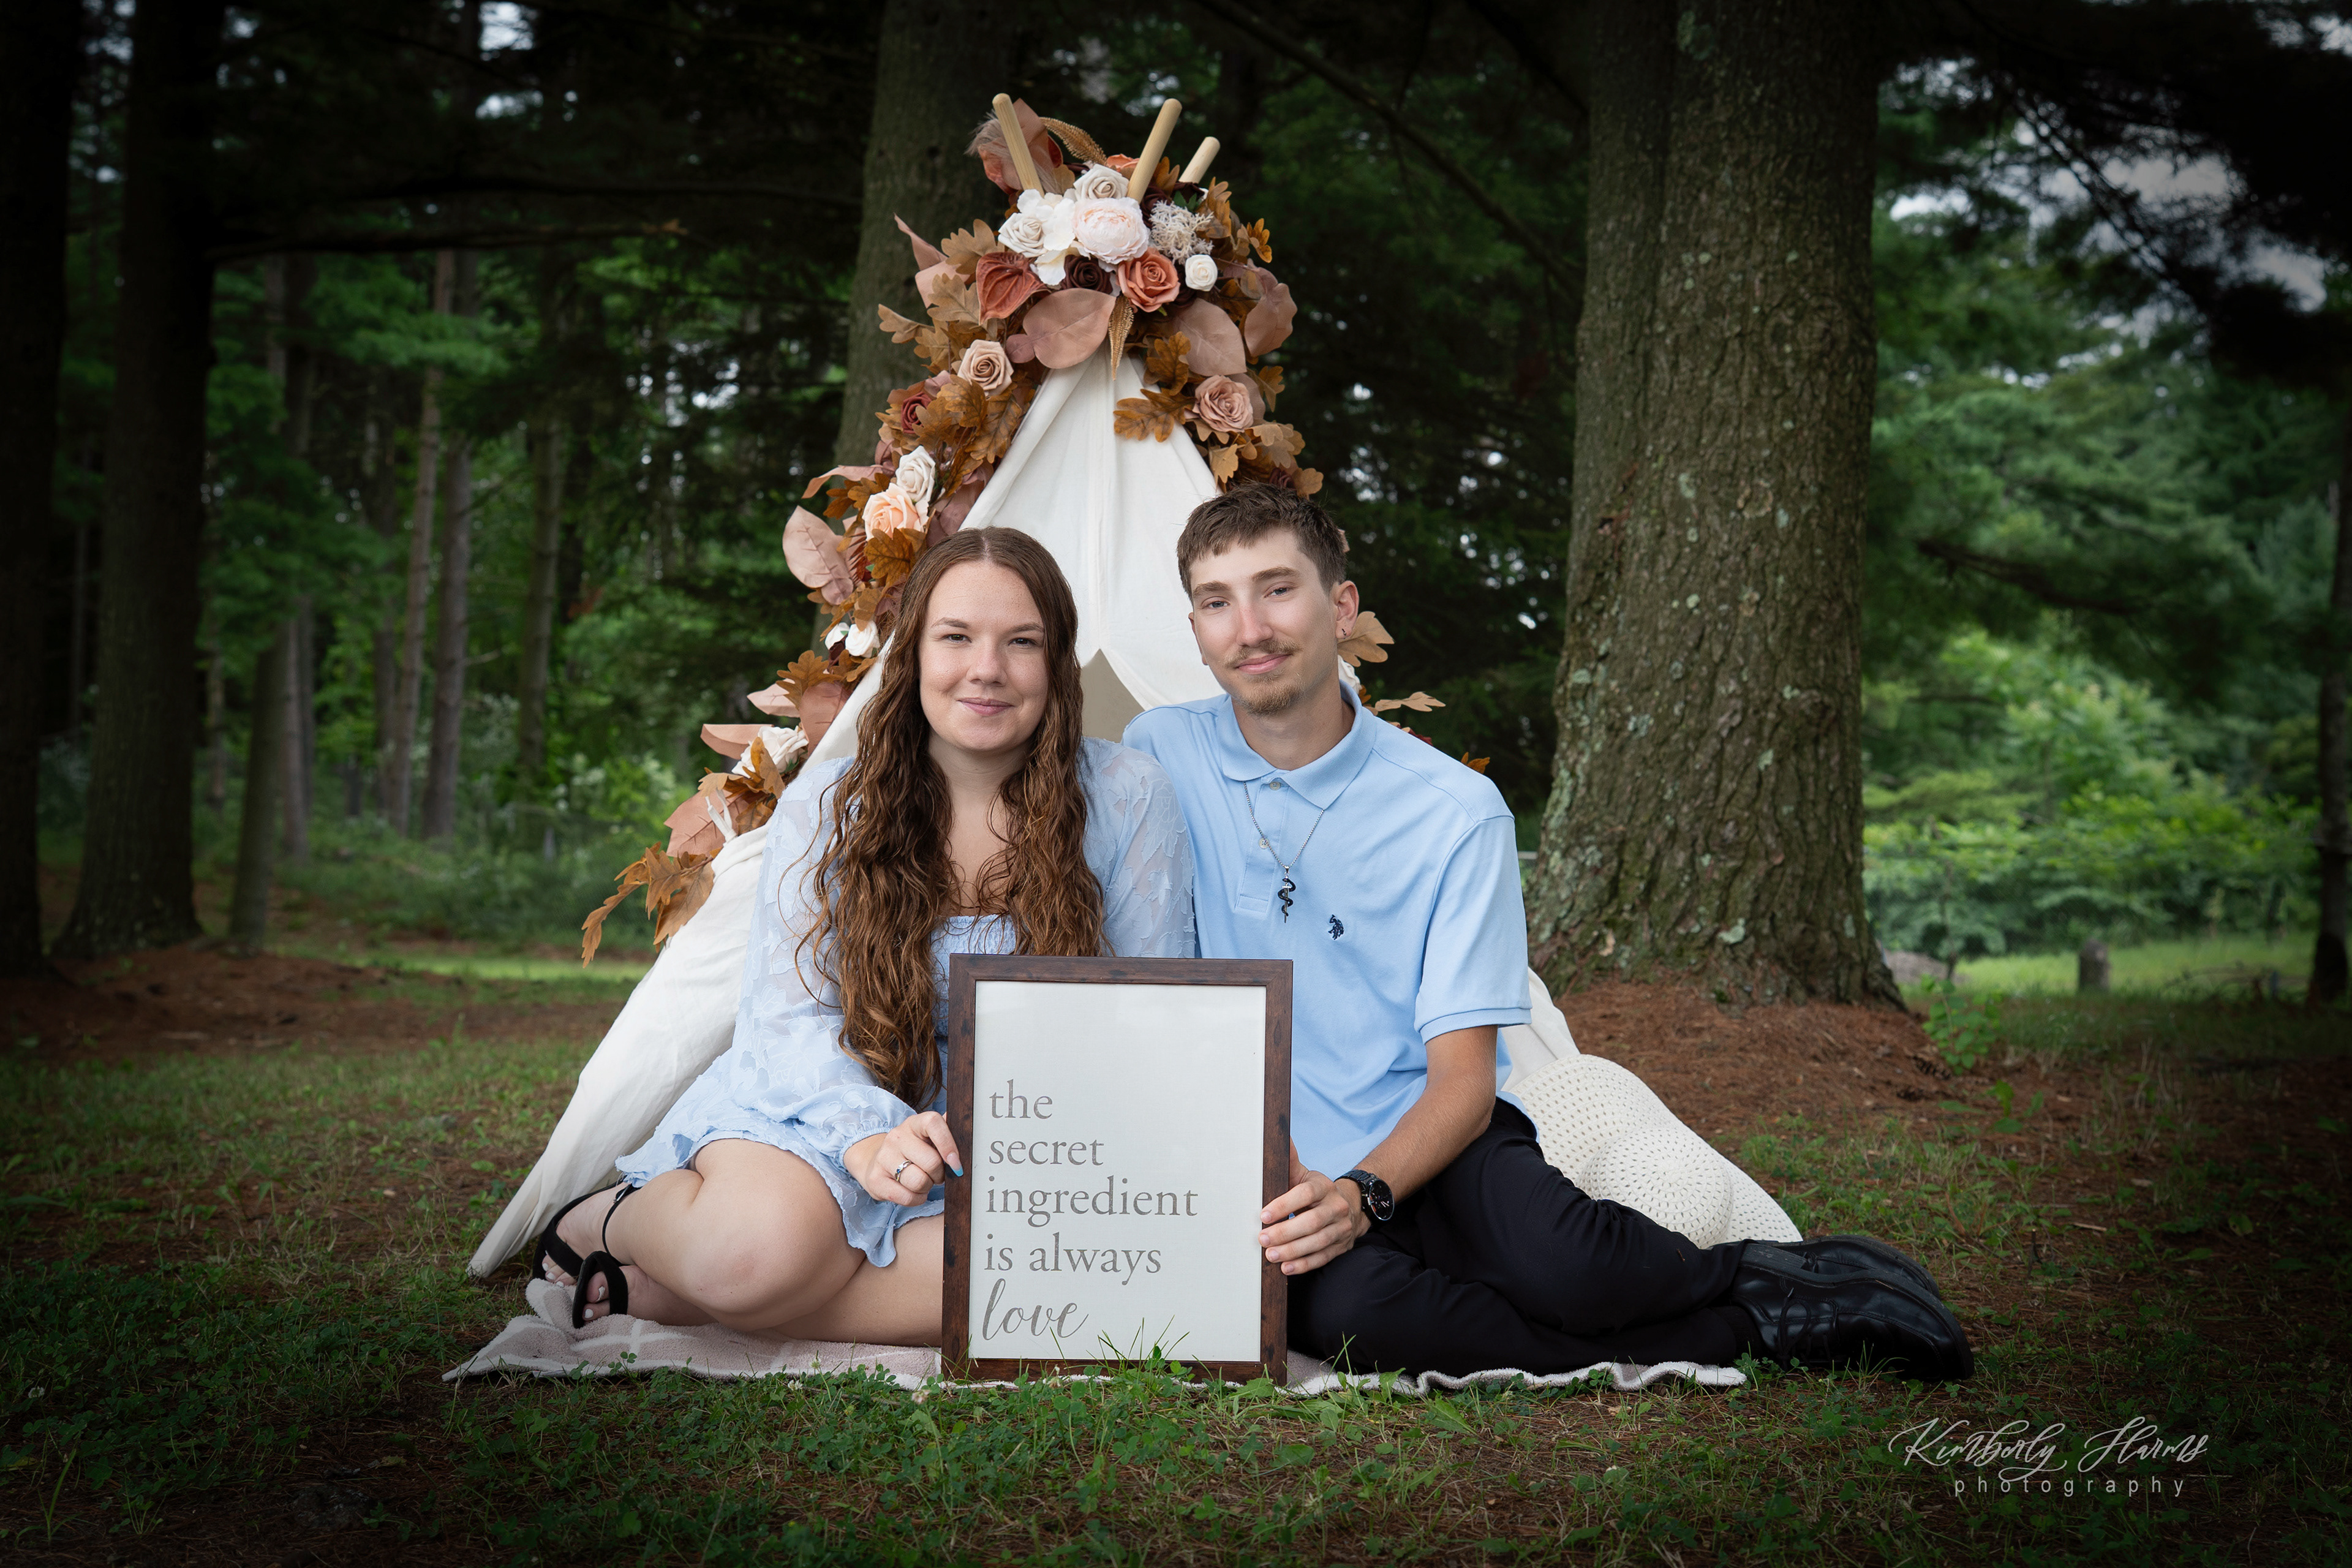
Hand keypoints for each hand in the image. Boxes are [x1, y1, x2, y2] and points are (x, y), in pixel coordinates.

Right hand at [847, 1113, 962, 1206]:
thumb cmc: (912, 1150)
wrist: (877, 1161)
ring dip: (927, 1188)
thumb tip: (964, 1127)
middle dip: (940, 1175)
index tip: (956, 1163)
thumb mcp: (927, 1138)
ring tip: (923, 1182)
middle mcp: (896, 1137)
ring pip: (919, 1182)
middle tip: (936, 1175)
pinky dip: (916, 1199)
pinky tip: (914, 1192)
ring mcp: (883, 1157)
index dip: (948, 1144)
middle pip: (931, 1162)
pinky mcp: (875, 1179)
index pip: (933, 1123)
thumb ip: (945, 1132)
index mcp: (914, 1123)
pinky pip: (907, 1197)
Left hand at [1257, 1144, 1367, 1274]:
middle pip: (1312, 1222)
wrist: (1349, 1206)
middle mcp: (1336, 1207)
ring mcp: (1341, 1228)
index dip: (1284, 1204)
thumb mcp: (1304, 1175)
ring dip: (1293, 1251)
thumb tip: (1278, 1135)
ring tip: (1271, 1255)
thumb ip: (1290, 1160)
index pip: (1305, 1194)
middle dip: (1285, 1232)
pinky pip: (1323, 1257)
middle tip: (1262, 1238)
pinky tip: (1287, 1267)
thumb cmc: (1315, 1192)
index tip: (1264, 1214)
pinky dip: (1304, 1264)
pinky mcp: (1341, 1246)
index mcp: (1324, 1187)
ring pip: (1318, 1242)